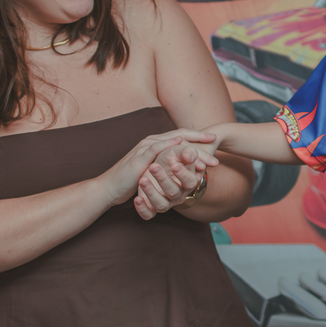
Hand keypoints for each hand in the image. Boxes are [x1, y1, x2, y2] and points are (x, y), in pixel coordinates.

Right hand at [98, 129, 216, 210]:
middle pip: (181, 137)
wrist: (109, 189)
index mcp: (156, 144)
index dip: (199, 138)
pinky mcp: (139, 157)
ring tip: (205, 159)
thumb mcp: (152, 172)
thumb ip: (165, 166)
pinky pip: (157, 148)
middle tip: (216, 153)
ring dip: (191, 149)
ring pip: (173, 142)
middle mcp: (151, 141)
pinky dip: (170, 146)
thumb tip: (183, 168)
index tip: (215, 141)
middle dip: (200, 144)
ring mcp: (144, 147)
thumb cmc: (131, 182)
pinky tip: (182, 146)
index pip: (182, 137)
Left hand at [133, 141, 219, 219]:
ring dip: (151, 193)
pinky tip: (137, 198)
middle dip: (163, 179)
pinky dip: (142, 209)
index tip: (174, 166)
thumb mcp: (177, 152)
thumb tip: (189, 156)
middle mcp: (179, 195)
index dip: (183, 175)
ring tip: (143, 179)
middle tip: (153, 166)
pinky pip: (148, 214)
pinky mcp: (152, 208)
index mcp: (189, 182)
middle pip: (173, 192)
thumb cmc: (170, 158)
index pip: (190, 181)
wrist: (155, 167)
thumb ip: (186, 152)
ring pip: (161, 204)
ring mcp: (166, 202)